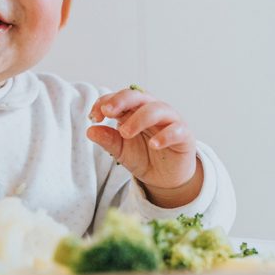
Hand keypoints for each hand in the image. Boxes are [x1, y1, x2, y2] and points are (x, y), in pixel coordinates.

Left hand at [86, 88, 203, 207]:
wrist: (166, 178)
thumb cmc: (144, 157)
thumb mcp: (122, 151)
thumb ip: (108, 140)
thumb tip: (90, 131)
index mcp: (134, 111)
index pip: (119, 98)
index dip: (104, 102)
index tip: (93, 117)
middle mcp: (152, 111)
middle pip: (138, 96)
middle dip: (121, 100)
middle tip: (107, 111)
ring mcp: (170, 121)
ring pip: (157, 109)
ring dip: (140, 118)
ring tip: (125, 132)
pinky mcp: (184, 135)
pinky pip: (177, 129)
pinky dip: (165, 135)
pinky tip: (154, 144)